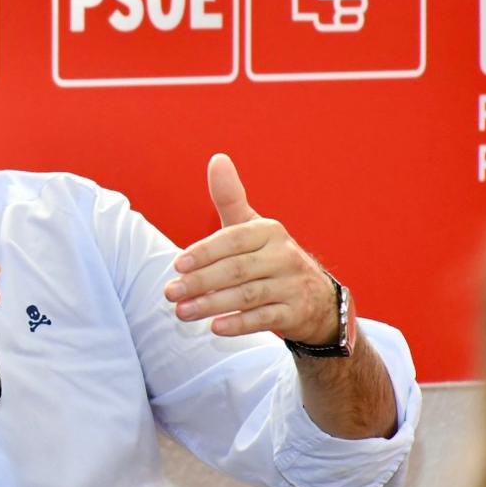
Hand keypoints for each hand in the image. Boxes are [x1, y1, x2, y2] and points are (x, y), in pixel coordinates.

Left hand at [163, 154, 337, 344]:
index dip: (204, 253)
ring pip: (248, 296)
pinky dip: (239, 324)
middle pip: (236, 270)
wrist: (316, 297)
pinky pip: (265, 319)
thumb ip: (230, 198)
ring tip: (182, 312)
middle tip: (169, 293)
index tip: (177, 265)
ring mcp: (293, 285)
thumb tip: (217, 158)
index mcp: (269, 231)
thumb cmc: (269, 257)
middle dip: (200, 282)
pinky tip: (215, 328)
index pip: (233, 240)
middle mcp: (284, 256)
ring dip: (212, 305)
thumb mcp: (251, 227)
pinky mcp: (296, 312)